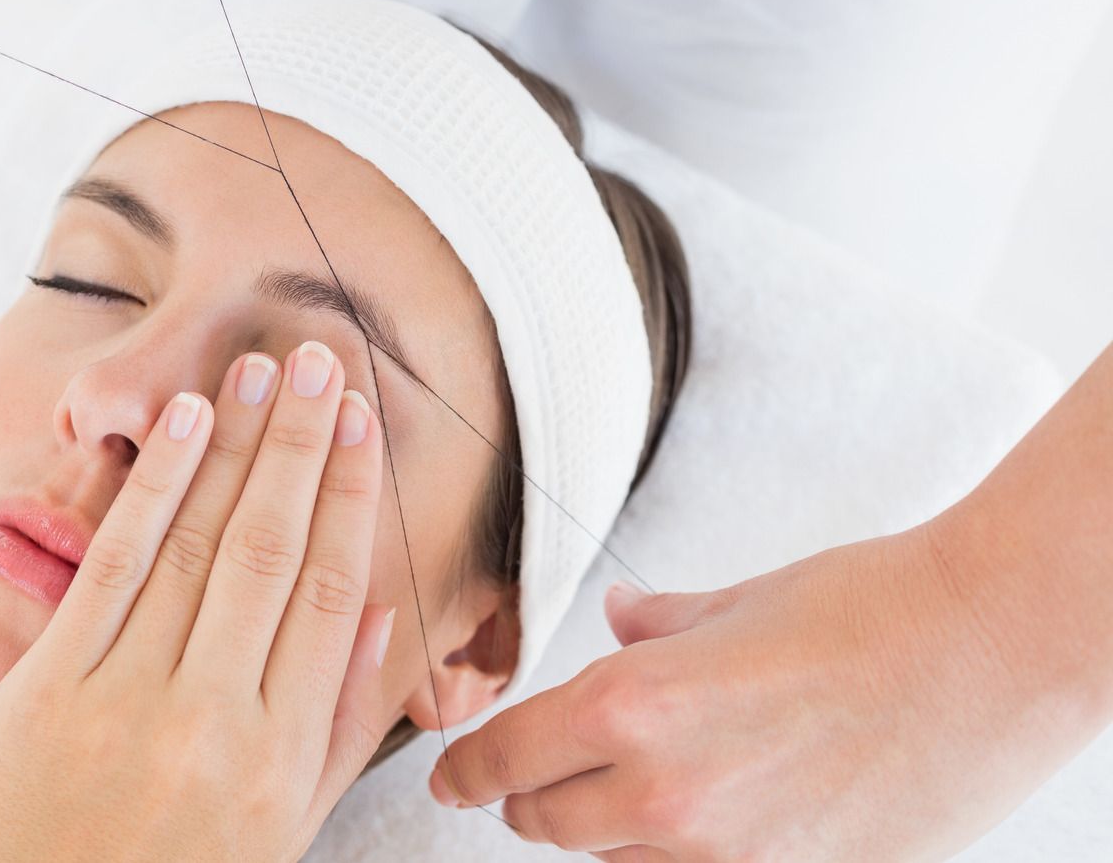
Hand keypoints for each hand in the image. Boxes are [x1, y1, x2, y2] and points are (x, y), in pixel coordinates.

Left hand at [0, 344, 395, 862]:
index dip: (353, 498)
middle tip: (324, 362)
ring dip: (238, 446)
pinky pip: (116, 567)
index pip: (334, 595)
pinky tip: (187, 424)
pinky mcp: (51, 687)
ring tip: (264, 371)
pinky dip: (156, 486)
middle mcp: (215, 721)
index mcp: (281, 754)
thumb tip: (383, 610)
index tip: (365, 427)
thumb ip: (337, 721)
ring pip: (200, 545)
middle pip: (274, 552)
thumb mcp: (282, 826)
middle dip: (305, 447)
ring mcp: (128, 700)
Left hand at [429, 517, 1055, 861]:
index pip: (503, 760)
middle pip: (543, 827)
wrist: (986, 646)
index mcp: (629, 706)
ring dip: (605, 830)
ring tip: (632, 789)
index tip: (453, 778)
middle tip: (533, 779)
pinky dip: (678, 852)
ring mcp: (727, 855)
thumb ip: (658, 626)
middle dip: (529, 800)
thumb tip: (620, 619)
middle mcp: (662, 795)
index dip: (466, 771)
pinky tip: (709, 814)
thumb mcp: (734, 601)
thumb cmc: (860, 605)